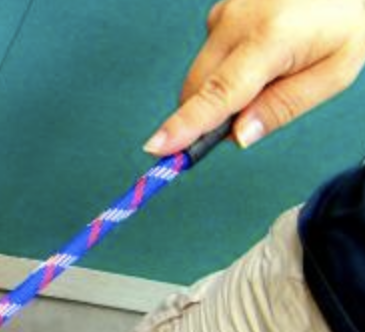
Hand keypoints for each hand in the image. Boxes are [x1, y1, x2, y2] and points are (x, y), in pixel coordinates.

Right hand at [145, 0, 364, 153]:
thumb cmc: (347, 19)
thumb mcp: (334, 73)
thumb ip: (284, 107)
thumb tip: (238, 137)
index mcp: (270, 39)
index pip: (218, 93)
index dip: (185, 124)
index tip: (157, 147)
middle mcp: (236, 22)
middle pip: (198, 90)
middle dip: (212, 116)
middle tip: (251, 118)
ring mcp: (223, 13)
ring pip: (201, 76)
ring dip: (222, 91)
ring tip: (271, 73)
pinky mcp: (220, 12)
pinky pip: (210, 57)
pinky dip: (226, 69)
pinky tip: (262, 54)